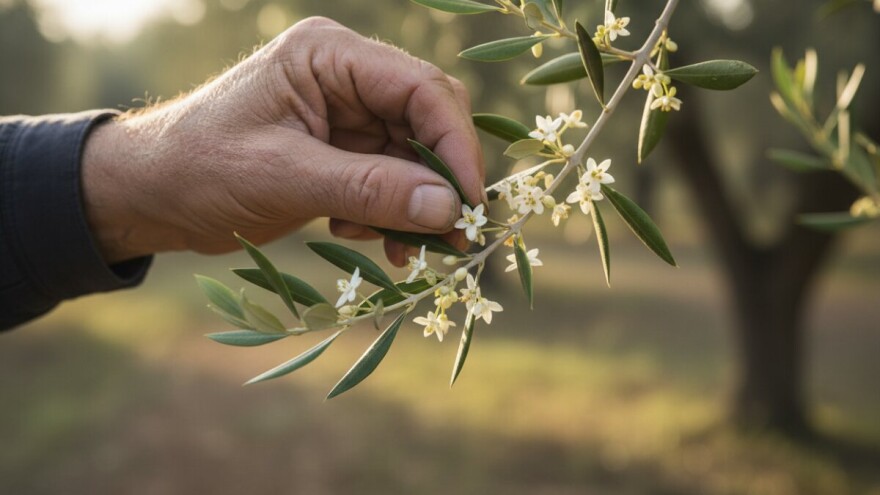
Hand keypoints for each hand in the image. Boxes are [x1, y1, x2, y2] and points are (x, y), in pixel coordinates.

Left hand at [82, 17, 484, 266]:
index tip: (468, 204)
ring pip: (414, 157)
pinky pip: (390, 180)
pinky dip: (389, 213)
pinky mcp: (342, 150)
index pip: (421, 89)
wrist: (150, 194)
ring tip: (396, 248)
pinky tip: (364, 236)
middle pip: (427, 121)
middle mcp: (346, 76)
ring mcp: (346, 113)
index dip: (455, 145)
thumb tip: (447, 209)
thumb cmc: (198, 169)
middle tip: (448, 237)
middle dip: (439, 181)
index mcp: (329, 55)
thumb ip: (369, 189)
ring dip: (413, 206)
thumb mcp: (284, 178)